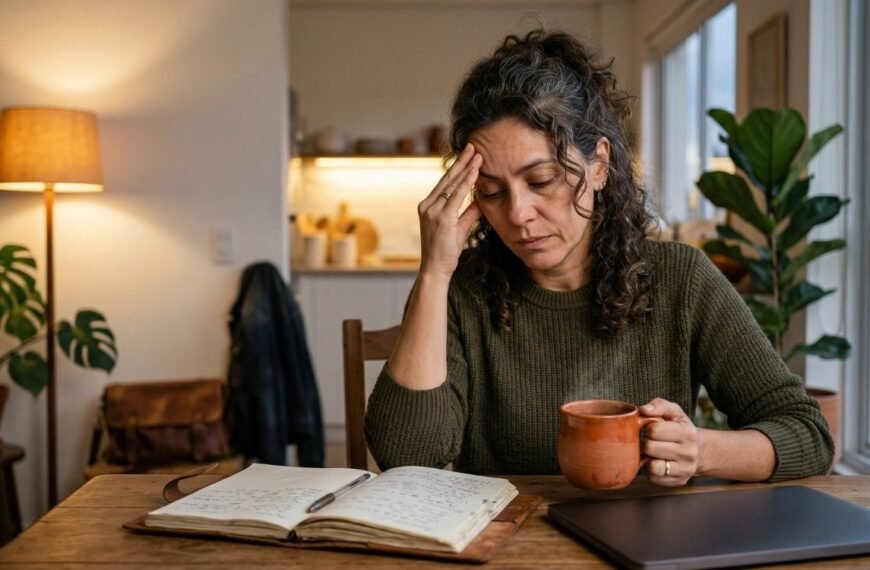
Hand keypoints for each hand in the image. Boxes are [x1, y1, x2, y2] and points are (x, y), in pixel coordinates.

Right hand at [417, 143, 482, 277]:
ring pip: (452, 184)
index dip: (457, 168)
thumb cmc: (445, 252)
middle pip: (447, 178)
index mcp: (428, 206)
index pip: (445, 183)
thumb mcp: (459, 228)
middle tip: (473, 146)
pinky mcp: (441, 218)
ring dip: (466, 168)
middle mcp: (427, 205)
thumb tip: (482, 201)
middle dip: (461, 161)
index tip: (468, 156)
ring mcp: (432, 211)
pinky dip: (466, 182)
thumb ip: (469, 213)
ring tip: (477, 155)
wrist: (435, 269)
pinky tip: (475, 172)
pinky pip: (456, 195)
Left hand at [640, 398, 699, 486]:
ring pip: (653, 467)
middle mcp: (689, 453)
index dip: (649, 428)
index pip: (654, 430)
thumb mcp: (674, 412)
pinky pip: (654, 478)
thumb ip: (659, 405)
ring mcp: (685, 469)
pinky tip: (658, 463)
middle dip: (647, 443)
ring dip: (648, 459)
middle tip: (653, 441)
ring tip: (655, 453)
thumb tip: (643, 410)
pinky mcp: (679, 481)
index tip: (654, 429)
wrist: (698, 450)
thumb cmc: (679, 428)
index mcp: (687, 433)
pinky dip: (651, 471)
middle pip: (650, 448)